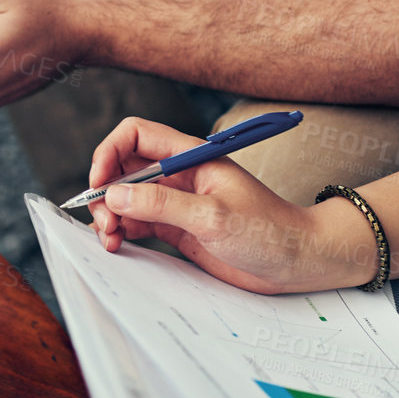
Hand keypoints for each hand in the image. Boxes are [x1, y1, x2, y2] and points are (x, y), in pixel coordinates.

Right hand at [87, 118, 376, 293]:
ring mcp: (176, 203)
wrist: (298, 261)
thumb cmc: (269, 231)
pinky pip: (137, 222)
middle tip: (105, 221)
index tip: (100, 184)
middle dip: (105, 191)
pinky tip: (120, 244)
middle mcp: (178, 176)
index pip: (135, 136)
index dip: (109, 154)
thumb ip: (162, 205)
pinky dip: (122, 231)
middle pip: (122, 168)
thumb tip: (114, 195)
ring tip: (111, 238)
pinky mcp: (177, 229)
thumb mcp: (213, 217)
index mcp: (190, 157)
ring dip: (109, 215)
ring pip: (125, 198)